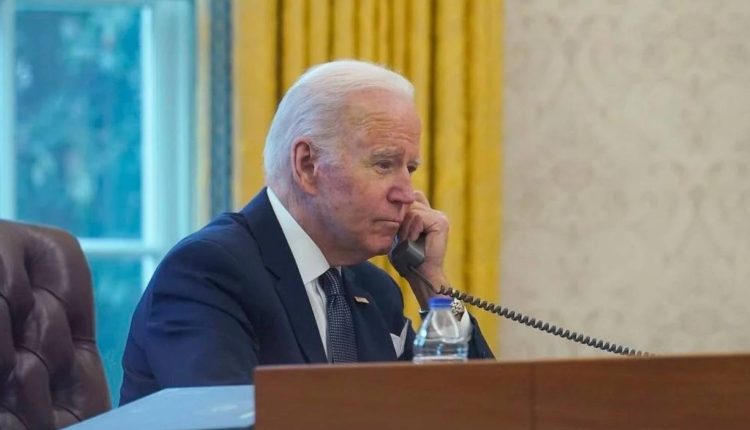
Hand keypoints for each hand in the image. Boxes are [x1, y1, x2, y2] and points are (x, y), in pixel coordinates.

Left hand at [397, 191, 449, 307]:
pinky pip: (419, 217)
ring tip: (408, 240)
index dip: (400, 209)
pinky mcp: (441, 222)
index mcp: (426, 214)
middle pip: (410, 202)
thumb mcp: (398, 233)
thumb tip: (391, 203)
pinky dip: (412, 229)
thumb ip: (399, 218)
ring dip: (405, 227)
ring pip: (413, 209)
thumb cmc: (406, 258)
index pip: (410, 199)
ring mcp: (439, 217)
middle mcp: (434, 213)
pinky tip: (414, 239)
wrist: (419, 274)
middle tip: (402, 238)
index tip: (396, 227)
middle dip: (401, 219)